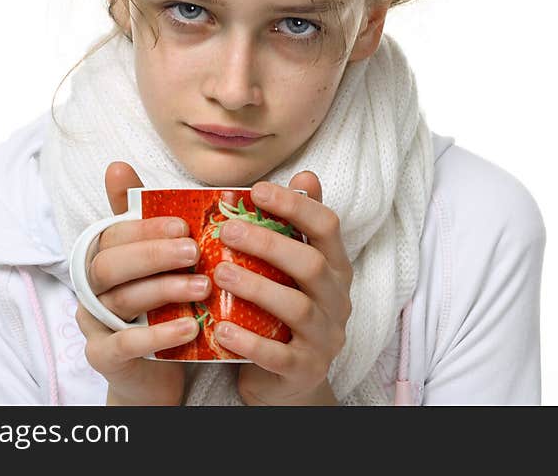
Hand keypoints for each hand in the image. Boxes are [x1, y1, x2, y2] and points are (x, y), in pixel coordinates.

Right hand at [75, 161, 209, 404]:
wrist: (154, 370)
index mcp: (103, 258)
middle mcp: (92, 289)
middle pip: (109, 265)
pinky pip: (123, 346)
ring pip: (119, 301)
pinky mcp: (104, 359)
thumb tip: (117, 165)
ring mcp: (94, 324)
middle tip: (194, 251)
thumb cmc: (157, 305)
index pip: (113, 235)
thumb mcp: (155, 260)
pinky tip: (188, 328)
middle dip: (152, 254)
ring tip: (203, 288)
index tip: (185, 223)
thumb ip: (141, 217)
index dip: (146, 228)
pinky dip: (156, 335)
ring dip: (163, 290)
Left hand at [210, 171, 352, 404]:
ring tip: (220, 275)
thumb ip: (296, 227)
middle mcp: (337, 300)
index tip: (257, 190)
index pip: (327, 227)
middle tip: (226, 231)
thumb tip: (305, 173)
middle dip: (269, 244)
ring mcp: (325, 338)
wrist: (287, 383)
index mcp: (335, 269)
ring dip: (257, 287)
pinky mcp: (305, 370)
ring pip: (297, 308)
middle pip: (312, 264)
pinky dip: (249, 341)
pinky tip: (220, 329)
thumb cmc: (282, 314)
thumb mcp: (291, 270)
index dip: (296, 205)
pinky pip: (278, 355)